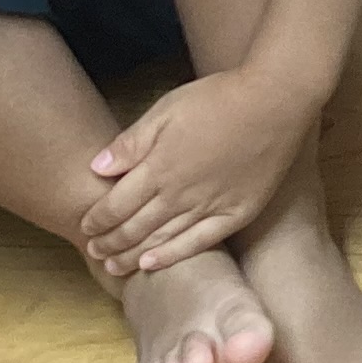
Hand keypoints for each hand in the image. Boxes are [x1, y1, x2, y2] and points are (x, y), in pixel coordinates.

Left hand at [83, 66, 311, 274]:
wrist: (276, 100)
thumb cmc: (220, 97)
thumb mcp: (168, 108)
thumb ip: (132, 142)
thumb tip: (97, 167)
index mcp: (158, 167)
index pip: (115, 205)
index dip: (96, 220)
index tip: (85, 226)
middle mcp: (179, 194)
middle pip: (133, 228)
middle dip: (109, 242)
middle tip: (94, 251)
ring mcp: (208, 207)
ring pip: (160, 241)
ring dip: (132, 255)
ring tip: (114, 265)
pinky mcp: (236, 213)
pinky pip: (197, 243)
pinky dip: (172, 256)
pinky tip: (153, 265)